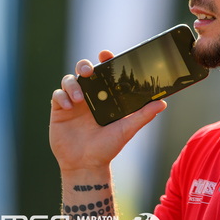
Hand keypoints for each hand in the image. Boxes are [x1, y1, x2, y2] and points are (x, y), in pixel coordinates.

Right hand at [49, 50, 166, 173]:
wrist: (86, 165)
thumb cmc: (108, 148)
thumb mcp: (127, 129)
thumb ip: (144, 115)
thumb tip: (163, 103)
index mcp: (106, 97)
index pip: (105, 73)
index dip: (105, 61)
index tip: (106, 55)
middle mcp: (90, 96)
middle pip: (84, 71)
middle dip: (85, 66)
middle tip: (90, 71)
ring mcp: (74, 102)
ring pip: (69, 80)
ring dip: (73, 84)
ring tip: (80, 98)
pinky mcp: (59, 110)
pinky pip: (57, 95)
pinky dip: (62, 96)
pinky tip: (69, 106)